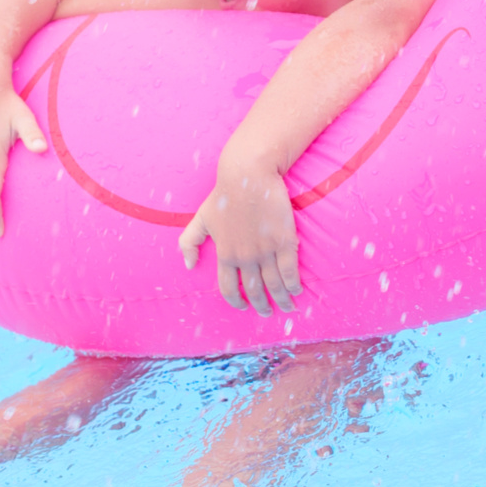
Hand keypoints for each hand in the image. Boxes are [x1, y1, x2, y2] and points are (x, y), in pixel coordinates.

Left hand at [179, 148, 300, 315]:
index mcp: (225, 254)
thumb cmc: (224, 193)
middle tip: (267, 312)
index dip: (236, 301)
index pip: (228, 288)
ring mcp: (265, 251)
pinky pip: (289, 272)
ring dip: (281, 300)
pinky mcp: (284, 241)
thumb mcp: (201, 218)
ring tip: (287, 307)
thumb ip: (189, 242)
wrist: (249, 174)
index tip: (243, 306)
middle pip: (254, 291)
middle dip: (261, 305)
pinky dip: (293, 285)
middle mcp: (244, 257)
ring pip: (274, 285)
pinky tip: (297, 290)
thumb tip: (189, 265)